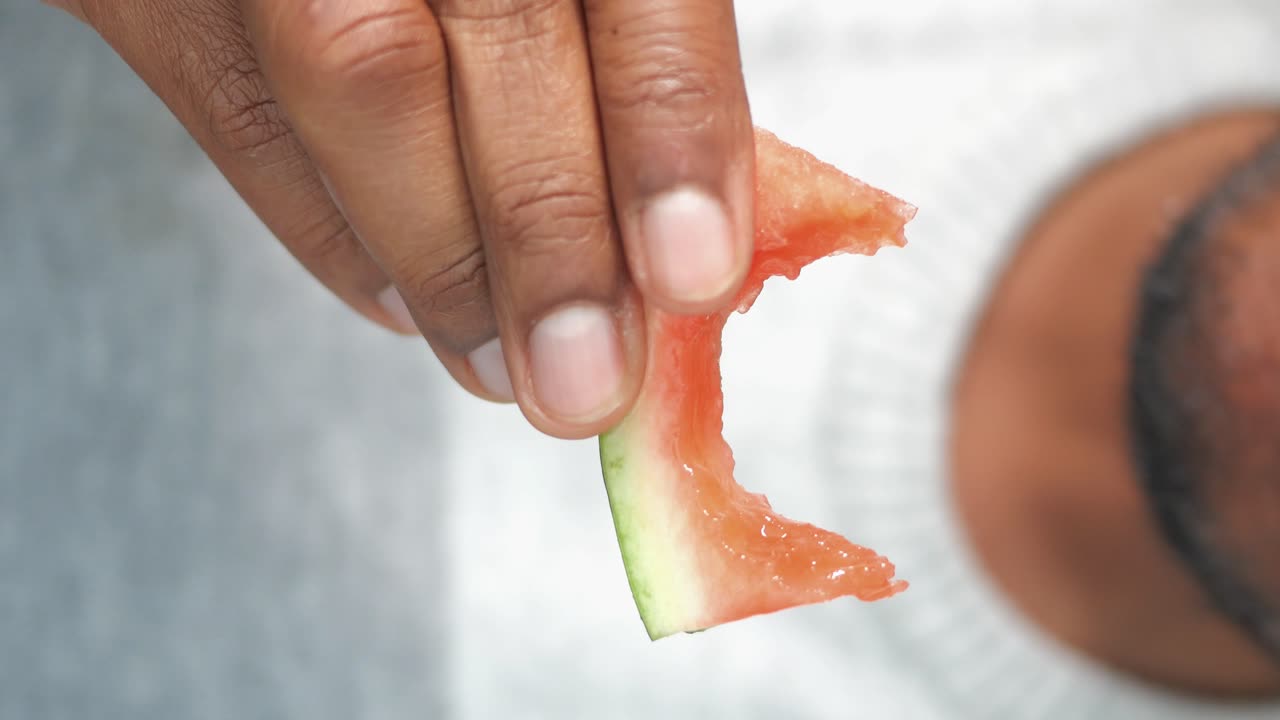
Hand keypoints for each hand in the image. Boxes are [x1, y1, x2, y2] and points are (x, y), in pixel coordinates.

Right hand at [47, 0, 754, 438]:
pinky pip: (240, 116)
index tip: (693, 271)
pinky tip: (409, 306)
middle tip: (585, 379)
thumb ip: (623, 38)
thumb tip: (676, 235)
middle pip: (491, 30)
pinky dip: (335, 236)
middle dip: (546, 233)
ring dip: (442, 264)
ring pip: (350, 78)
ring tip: (503, 369)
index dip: (667, 124)